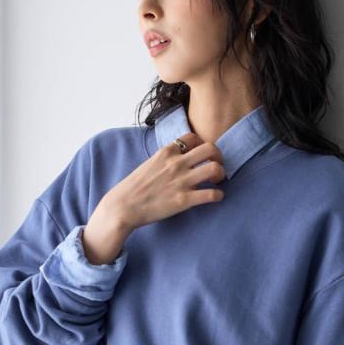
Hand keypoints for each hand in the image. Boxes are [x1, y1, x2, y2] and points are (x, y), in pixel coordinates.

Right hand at [103, 131, 226, 232]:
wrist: (123, 207)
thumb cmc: (132, 187)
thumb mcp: (148, 163)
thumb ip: (164, 159)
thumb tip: (176, 159)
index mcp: (166, 152)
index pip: (193, 137)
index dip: (201, 145)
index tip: (202, 155)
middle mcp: (176, 163)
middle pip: (210, 148)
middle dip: (218, 156)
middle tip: (216, 166)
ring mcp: (182, 181)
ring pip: (215, 168)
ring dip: (221, 174)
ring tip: (216, 181)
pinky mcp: (184, 200)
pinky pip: (213, 194)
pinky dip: (219, 195)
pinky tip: (215, 197)